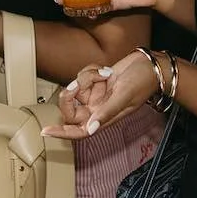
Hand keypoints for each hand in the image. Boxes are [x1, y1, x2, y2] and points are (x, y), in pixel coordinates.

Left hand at [43, 51, 157, 139]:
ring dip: (87, 77)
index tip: (46, 131)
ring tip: (104, 74)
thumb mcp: (124, 97)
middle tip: (79, 83)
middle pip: (71, 106)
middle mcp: (97, 108)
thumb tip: (91, 129)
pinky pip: (82, 76)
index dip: (62, 133)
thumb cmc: (143, 82)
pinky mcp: (96, 81)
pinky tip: (106, 70)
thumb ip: (107, 112)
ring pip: (76, 87)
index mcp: (103, 118)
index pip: (79, 131)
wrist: (150, 64)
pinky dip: (92, 70)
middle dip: (73, 92)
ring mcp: (96, 94)